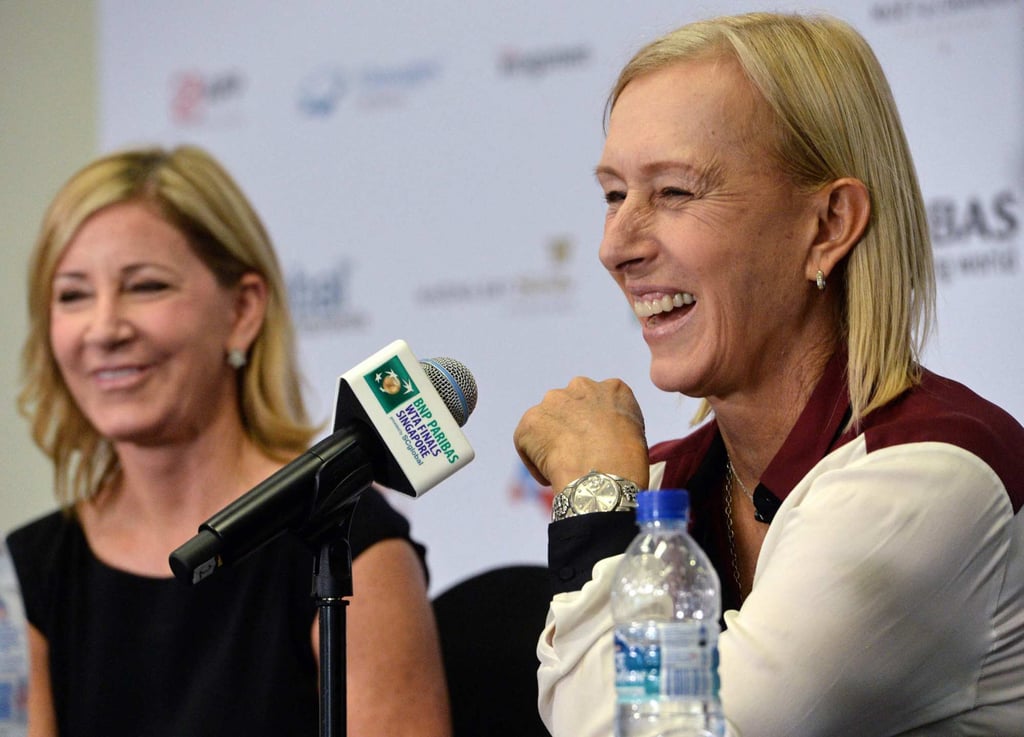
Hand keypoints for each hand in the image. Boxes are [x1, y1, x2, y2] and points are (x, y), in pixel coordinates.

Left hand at [513, 376, 649, 492]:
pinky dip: (535, 460)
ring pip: (546, 421)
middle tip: (575, 453)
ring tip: (563, 467)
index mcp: (613, 389)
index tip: (595, 443)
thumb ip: (616, 424)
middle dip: (569, 426)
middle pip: (569, 406)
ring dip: (550, 440)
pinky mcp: (530, 420)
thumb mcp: (636, 434)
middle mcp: (581, 386)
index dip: (594, 425)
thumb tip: (603, 437)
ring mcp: (553, 400)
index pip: (599, 401)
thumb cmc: (626, 465)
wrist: (602, 476)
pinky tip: (550, 475)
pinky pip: (527, 441)